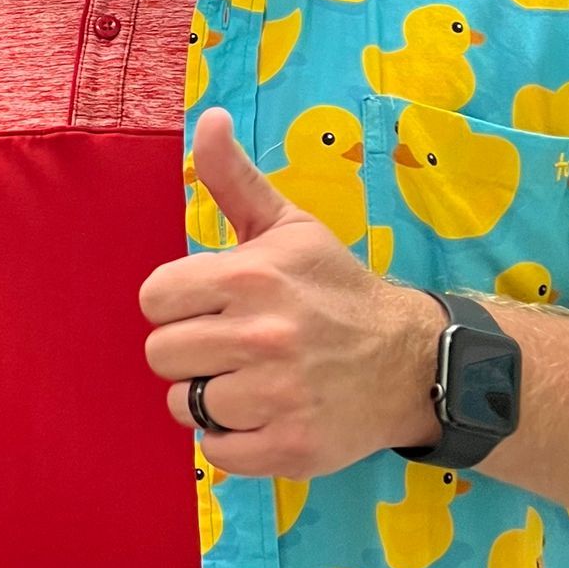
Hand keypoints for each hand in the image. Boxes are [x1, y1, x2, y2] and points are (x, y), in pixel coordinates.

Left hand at [140, 109, 440, 480]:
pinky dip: (232, 439)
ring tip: (254, 379)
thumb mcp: (289, 226)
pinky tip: (265, 414)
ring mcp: (276, 397)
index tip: (214, 304)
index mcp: (251, 276)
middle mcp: (262, 336)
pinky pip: (214, 451)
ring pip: (184, 404)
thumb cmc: (336, 290)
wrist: (414, 363)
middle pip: (162, 353)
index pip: (154, 298)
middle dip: (192, 349)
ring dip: (211, 396)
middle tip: (235, 344)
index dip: (178, 303)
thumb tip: (206, 117)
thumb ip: (234, 177)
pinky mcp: (290, 448)